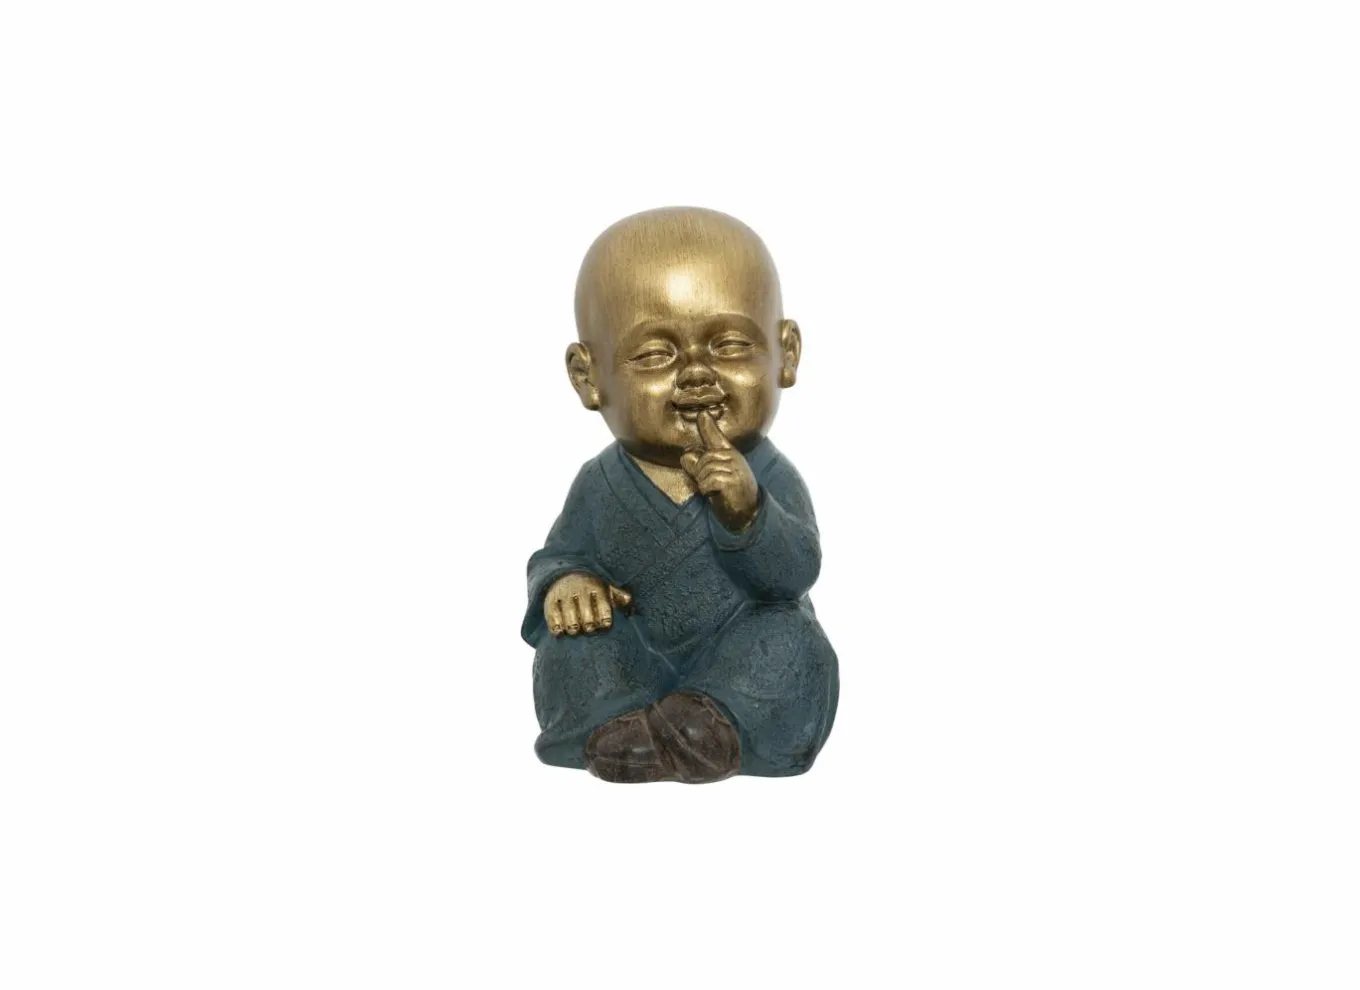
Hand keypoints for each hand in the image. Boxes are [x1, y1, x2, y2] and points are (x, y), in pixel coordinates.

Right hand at [543, 572, 632, 636]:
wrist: (564, 574)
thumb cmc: (591, 588)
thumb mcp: (605, 587)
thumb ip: (617, 596)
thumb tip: (628, 600)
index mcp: (596, 588)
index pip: (603, 607)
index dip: (604, 619)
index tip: (604, 624)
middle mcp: (580, 591)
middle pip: (587, 616)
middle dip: (588, 624)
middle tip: (588, 628)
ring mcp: (564, 596)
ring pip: (570, 618)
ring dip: (573, 626)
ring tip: (574, 629)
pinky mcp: (550, 602)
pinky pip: (553, 618)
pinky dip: (556, 627)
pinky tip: (560, 631)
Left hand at [680, 410, 758, 531]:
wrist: (748, 513)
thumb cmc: (730, 493)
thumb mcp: (715, 476)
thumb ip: (701, 465)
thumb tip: (685, 455)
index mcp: (730, 454)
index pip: (717, 438)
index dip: (708, 426)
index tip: (702, 414)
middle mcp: (733, 458)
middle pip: (703, 459)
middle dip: (701, 473)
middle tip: (712, 485)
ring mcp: (735, 469)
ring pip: (705, 471)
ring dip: (705, 484)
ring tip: (715, 490)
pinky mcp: (732, 481)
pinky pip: (708, 481)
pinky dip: (707, 490)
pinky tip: (716, 494)